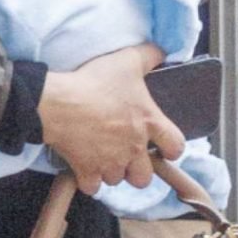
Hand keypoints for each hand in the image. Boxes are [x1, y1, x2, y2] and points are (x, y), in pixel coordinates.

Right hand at [37, 43, 184, 193]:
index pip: (176, 147)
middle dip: (137, 169)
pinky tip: (84, 163)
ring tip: (102, 153)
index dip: (171, 148)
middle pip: (144, 177)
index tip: (161, 146)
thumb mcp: (127, 60)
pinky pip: (93, 186)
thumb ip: (149, 55)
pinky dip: (89, 178)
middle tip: (126, 154)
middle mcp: (134, 149)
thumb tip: (163, 51)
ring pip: (117, 179)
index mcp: (148, 123)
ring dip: (111, 170)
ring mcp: (110, 163)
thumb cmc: (96, 82)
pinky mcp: (87, 171)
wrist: (61, 103)